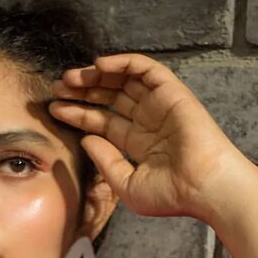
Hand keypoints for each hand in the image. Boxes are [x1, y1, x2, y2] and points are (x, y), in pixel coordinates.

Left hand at [48, 52, 247, 222]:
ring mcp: (159, 105)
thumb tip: (85, 139)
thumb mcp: (127, 185)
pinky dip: (121, 62)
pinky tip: (98, 66)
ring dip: (96, 76)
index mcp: (138, 144)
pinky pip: (143, 68)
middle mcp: (147, 121)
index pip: (101, 123)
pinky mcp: (171, 92)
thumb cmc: (171, 195)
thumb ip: (105, 162)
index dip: (77, 114)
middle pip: (108, 98)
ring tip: (71, 78)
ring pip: (122, 80)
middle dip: (82, 92)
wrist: (204, 187)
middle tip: (57, 89)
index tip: (54, 109)